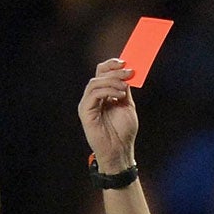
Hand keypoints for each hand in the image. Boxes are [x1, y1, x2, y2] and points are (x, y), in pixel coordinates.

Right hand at [79, 58, 139, 172]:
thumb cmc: (124, 132)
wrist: (120, 151)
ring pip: (95, 82)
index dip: (112, 65)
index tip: (125, 63)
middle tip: (128, 72)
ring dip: (112, 81)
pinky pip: (94, 94)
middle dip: (114, 71)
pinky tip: (119, 96)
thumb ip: (124, 90)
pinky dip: (108, 91)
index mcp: (103, 94)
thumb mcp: (127, 105)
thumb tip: (126, 73)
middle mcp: (93, 97)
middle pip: (98, 74)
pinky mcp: (85, 111)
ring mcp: (88, 104)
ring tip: (124, 89)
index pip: (103, 73)